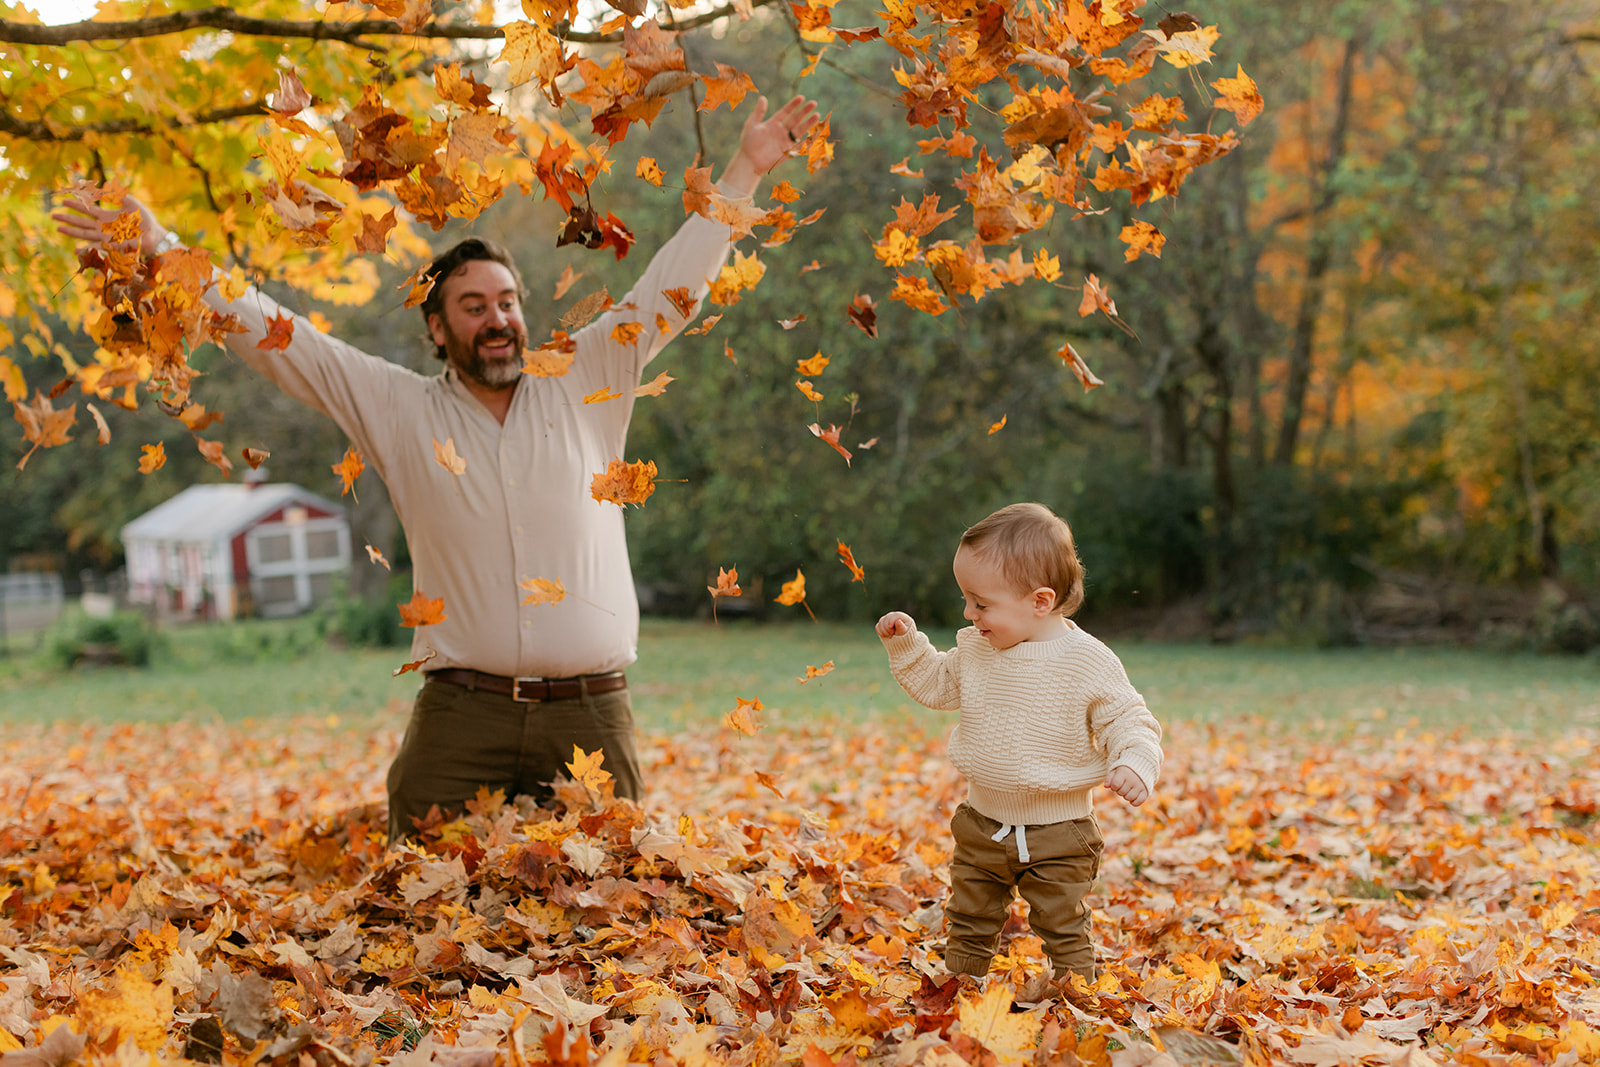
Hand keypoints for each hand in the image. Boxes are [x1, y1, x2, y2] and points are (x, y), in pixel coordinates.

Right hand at [51, 189, 170, 257]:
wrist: (155, 235)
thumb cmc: (145, 219)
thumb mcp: (131, 203)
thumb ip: (118, 195)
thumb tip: (106, 184)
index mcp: (107, 217)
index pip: (87, 210)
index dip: (75, 205)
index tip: (63, 201)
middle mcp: (104, 228)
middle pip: (82, 223)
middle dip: (67, 219)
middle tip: (53, 216)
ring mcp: (107, 238)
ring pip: (85, 234)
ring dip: (72, 232)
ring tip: (59, 229)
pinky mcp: (113, 247)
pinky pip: (97, 248)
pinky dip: (87, 249)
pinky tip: (75, 249)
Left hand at [717, 94, 819, 197]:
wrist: (749, 162)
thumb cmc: (748, 144)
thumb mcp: (751, 125)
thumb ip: (758, 112)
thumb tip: (763, 98)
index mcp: (773, 123)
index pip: (785, 112)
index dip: (793, 105)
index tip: (801, 97)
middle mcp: (781, 131)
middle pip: (795, 119)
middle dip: (804, 111)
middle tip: (814, 103)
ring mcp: (785, 141)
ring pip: (799, 130)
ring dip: (808, 123)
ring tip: (817, 115)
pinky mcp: (788, 152)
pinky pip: (799, 145)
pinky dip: (807, 140)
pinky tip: (814, 134)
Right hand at [877, 611, 914, 638]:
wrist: (903, 640)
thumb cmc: (906, 635)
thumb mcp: (905, 632)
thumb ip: (901, 627)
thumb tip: (898, 621)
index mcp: (900, 616)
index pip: (893, 616)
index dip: (890, 622)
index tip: (892, 631)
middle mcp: (893, 615)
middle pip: (886, 618)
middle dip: (887, 628)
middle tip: (892, 634)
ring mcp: (887, 619)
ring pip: (880, 622)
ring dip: (884, 631)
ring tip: (890, 636)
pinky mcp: (882, 624)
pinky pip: (877, 626)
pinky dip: (880, 632)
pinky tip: (885, 635)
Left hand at [1105, 766, 1148, 806]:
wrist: (1141, 767)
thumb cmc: (1124, 771)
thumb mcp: (1115, 771)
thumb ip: (1109, 778)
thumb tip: (1106, 786)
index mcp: (1125, 772)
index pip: (1115, 784)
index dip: (1113, 787)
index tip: (1115, 784)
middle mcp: (1133, 779)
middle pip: (1121, 792)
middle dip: (1119, 791)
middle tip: (1123, 786)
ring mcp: (1140, 785)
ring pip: (1129, 798)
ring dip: (1126, 796)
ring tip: (1128, 790)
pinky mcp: (1146, 791)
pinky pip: (1139, 801)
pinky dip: (1134, 802)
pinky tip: (1132, 798)